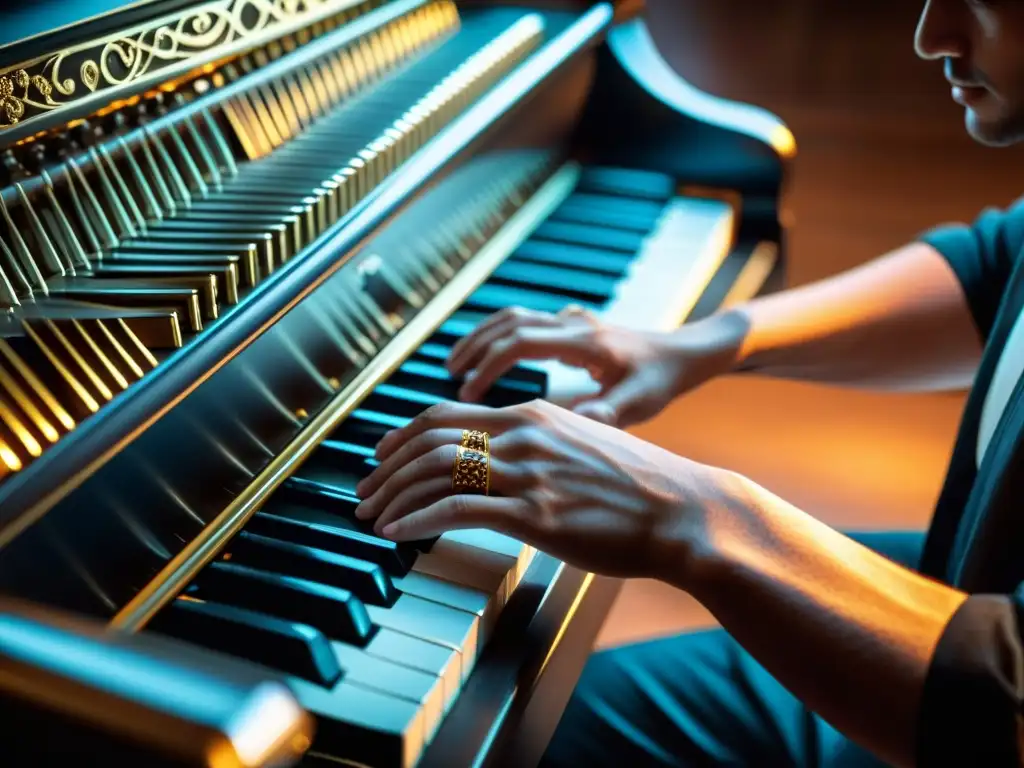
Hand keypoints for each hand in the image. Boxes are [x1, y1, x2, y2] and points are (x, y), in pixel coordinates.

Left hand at [354, 399, 744, 579]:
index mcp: (534, 414)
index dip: (403, 436)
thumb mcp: (584, 445)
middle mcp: (525, 434)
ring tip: (371, 515)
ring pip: (436, 471)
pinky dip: (417, 520)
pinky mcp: (535, 514)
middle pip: (430, 439)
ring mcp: (529, 473)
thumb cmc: (639, 487)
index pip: (447, 414)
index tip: (382, 457)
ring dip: (393, 494)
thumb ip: (540, 446)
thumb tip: (504, 462)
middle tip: (363, 490)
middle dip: (386, 466)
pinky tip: (398, 533)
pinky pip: (457, 511)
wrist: (684, 512)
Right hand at [446, 305, 745, 427]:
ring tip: (455, 365)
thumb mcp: (640, 402)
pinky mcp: (571, 327)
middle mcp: (574, 325)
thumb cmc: (663, 380)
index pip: (522, 342)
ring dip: (481, 337)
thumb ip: (608, 412)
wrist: (685, 352)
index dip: (489, 364)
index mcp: (586, 342)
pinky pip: (524, 322)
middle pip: (510, 322)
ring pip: (514, 317)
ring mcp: (572, 322)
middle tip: (448, 374)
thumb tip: (579, 422)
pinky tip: (485, 357)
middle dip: (474, 347)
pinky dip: (498, 336)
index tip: (467, 392)